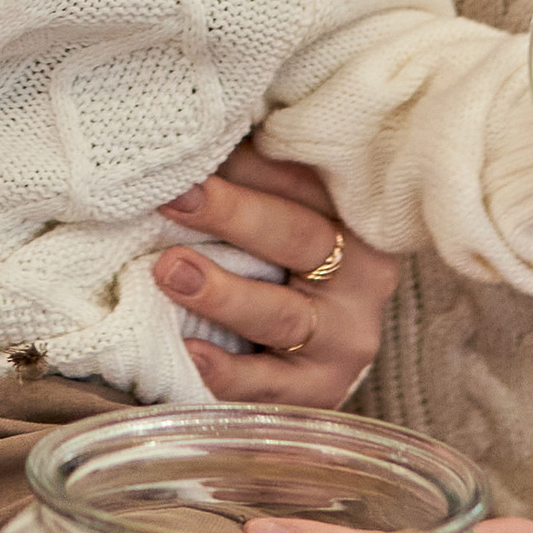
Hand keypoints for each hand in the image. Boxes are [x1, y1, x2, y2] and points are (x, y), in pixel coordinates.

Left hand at [153, 143, 400, 406]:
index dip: (248, 165)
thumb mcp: (287, 205)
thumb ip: (251, 171)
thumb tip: (189, 139)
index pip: (304, 181)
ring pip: (281, 315)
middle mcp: (362, 277)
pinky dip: (228, 373)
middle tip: (176, 198)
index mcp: (354, 216)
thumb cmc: (288, 252)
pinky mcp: (319, 392)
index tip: (193, 156)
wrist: (331, 339)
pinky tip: (190, 352)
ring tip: (170, 271)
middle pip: (297, 239)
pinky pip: (270, 386)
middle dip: (233, 216)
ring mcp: (343, 339)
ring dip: (223, 295)